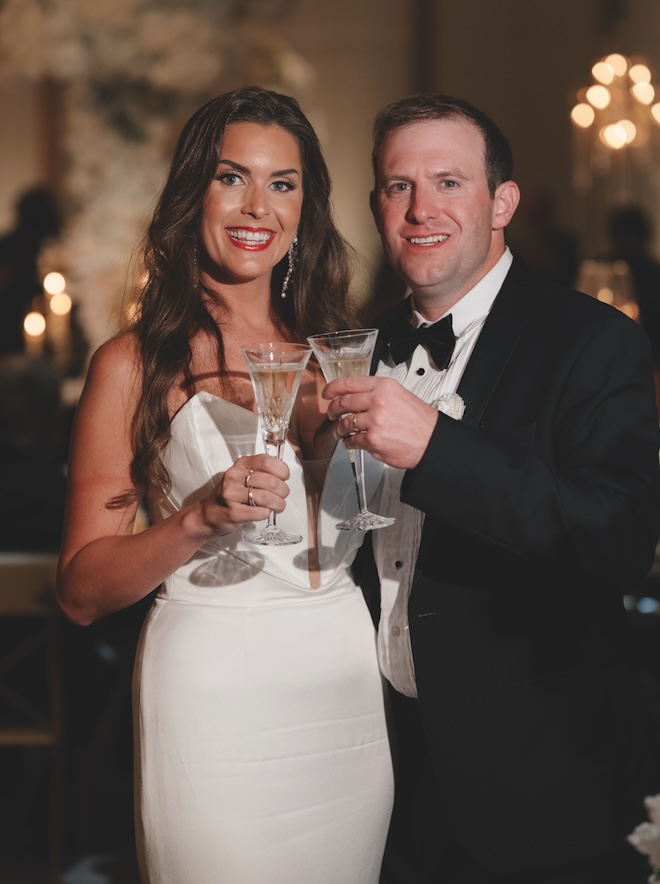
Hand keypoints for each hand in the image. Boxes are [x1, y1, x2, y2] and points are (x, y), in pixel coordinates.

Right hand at [198, 453, 290, 536]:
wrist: (207, 515)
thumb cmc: (230, 495)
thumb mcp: (242, 476)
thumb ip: (260, 471)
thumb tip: (283, 473)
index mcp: (241, 464)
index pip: (267, 461)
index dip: (282, 470)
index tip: (284, 478)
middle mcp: (234, 476)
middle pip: (271, 481)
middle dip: (283, 491)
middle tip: (282, 496)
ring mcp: (232, 494)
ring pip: (267, 497)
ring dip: (278, 504)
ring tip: (278, 506)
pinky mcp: (233, 512)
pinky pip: (260, 512)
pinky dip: (267, 513)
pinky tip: (264, 513)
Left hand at [322, 375, 437, 469]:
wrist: (432, 441)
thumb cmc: (420, 422)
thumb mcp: (401, 395)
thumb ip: (379, 393)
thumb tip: (358, 395)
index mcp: (384, 387)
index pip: (350, 383)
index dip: (333, 388)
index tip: (327, 393)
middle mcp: (378, 401)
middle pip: (344, 402)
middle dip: (334, 409)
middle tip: (332, 413)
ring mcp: (374, 421)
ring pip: (345, 423)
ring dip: (339, 428)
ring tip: (340, 431)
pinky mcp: (373, 440)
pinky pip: (352, 440)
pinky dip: (349, 443)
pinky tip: (351, 442)